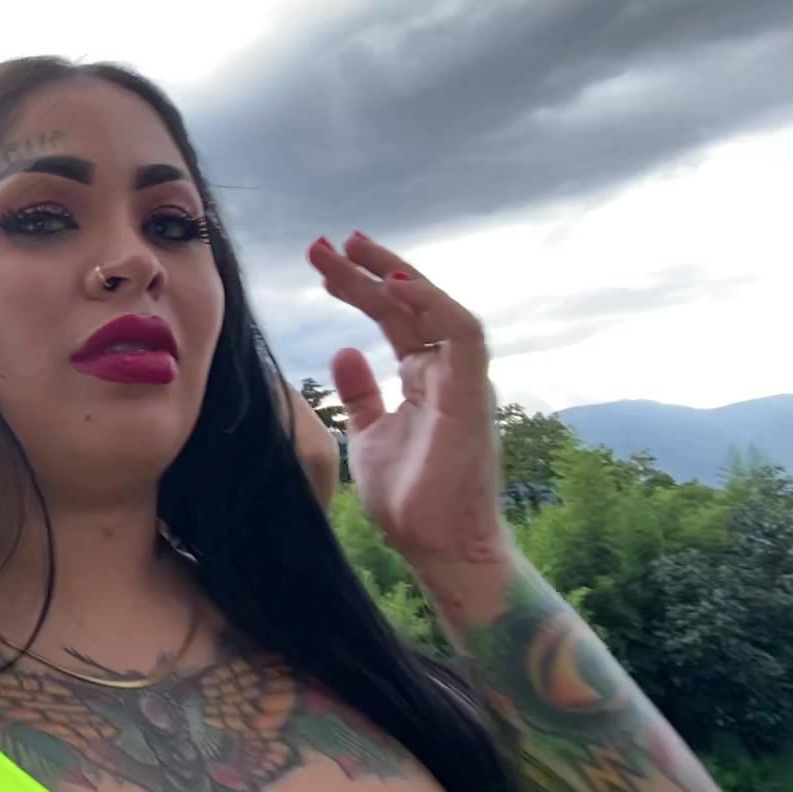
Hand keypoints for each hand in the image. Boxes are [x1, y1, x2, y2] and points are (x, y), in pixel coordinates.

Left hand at [307, 233, 506, 563]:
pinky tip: (393, 283)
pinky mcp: (473, 393)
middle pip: (406, 304)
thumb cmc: (410, 499)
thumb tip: (343, 352)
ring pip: (435, 307)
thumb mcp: (369, 436)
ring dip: (394, 274)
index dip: (358, 288)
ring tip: (352, 248)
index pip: (392, 317)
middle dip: (366, 270)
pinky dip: (431, 304)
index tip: (320, 266)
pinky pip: (462, 334)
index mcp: (424, 377)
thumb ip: (360, 394)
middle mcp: (446, 370)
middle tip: (323, 244)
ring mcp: (462, 379)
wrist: (438, 548)